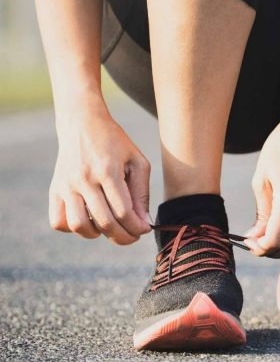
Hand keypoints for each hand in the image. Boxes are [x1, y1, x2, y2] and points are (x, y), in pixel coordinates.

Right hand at [49, 103, 151, 244]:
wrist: (82, 124)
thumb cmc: (116, 144)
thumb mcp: (137, 162)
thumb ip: (141, 193)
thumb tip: (142, 223)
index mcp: (107, 170)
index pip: (123, 211)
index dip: (136, 226)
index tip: (144, 229)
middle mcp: (83, 179)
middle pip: (104, 222)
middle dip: (123, 237)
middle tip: (132, 237)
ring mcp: (65, 185)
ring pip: (79, 226)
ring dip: (98, 234)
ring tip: (110, 227)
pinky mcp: (54, 190)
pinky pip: (58, 221)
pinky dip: (73, 228)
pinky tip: (89, 219)